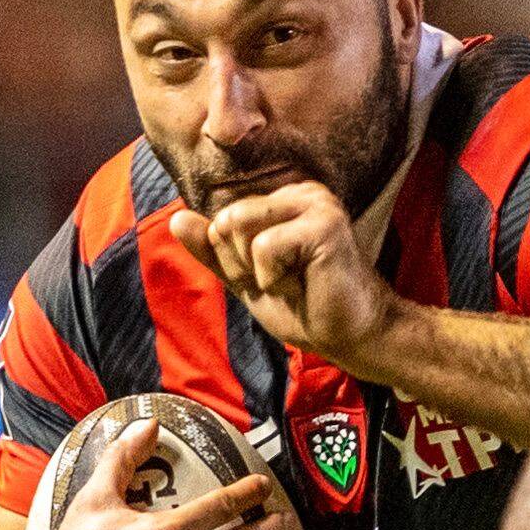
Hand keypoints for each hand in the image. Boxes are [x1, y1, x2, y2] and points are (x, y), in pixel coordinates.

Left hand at [176, 181, 405, 377]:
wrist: (352, 337)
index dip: (234, 260)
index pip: (221, 219)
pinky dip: (275, 279)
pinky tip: (306, 285)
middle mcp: (299, 192)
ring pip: (238, 227)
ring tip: (296, 281)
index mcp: (282, 199)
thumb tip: (177, 219)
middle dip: (242, 264)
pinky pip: (264, 247)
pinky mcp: (324, 223)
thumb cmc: (305, 308)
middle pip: (226, 220)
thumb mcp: (246, 279)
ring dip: (259, 271)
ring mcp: (314, 203)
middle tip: (286, 281)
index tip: (275, 276)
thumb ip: (213, 251)